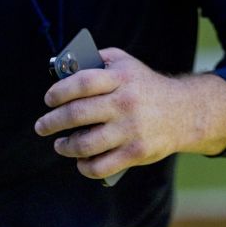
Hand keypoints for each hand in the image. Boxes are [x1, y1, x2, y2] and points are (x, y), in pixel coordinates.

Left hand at [33, 47, 225, 180]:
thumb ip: (98, 60)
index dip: (60, 91)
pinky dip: (85, 166)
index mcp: (121, 78)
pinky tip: (80, 161)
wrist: (184, 112)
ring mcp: (131, 129)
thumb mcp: (125, 63)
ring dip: (66, 146)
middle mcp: (125, 103)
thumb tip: (63, 68)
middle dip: (52, 122)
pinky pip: (102, 165)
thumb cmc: (144, 85)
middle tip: (41, 126)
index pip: (82, 82)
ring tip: (59, 145)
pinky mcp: (136, 152)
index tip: (49, 99)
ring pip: (86, 143)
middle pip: (78, 113)